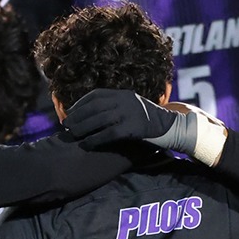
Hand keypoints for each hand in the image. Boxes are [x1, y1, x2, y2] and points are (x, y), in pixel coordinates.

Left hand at [62, 89, 182, 148]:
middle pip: (95, 107)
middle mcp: (126, 100)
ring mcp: (131, 113)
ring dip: (83, 128)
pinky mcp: (135, 128)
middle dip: (78, 116)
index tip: (70, 113)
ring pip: (100, 119)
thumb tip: (92, 115)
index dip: (81, 104)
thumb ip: (116, 107)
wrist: (173, 128)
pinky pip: (110, 133)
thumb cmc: (150, 121)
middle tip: (66, 126)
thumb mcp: (133, 108)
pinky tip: (87, 145)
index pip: (97, 95)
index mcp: (124, 94)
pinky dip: (96, 139)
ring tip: (72, 135)